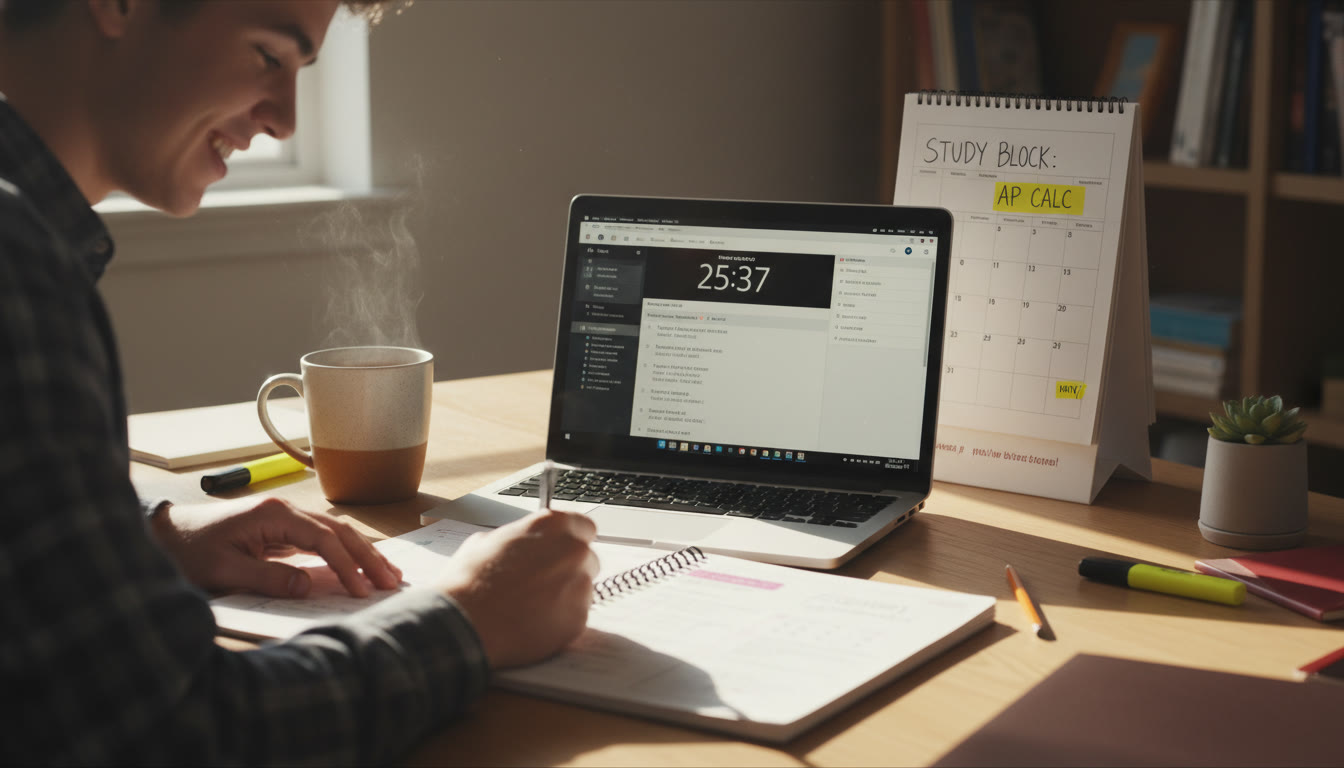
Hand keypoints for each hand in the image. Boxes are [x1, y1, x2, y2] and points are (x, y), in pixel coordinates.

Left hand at [150, 497, 402, 597]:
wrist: (164, 534)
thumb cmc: (188, 551)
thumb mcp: (222, 571)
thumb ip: (267, 578)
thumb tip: (308, 586)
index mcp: (273, 514)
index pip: (324, 539)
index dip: (346, 565)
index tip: (361, 590)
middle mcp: (285, 510)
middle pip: (339, 531)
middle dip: (367, 557)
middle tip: (392, 581)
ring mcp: (284, 518)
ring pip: (335, 533)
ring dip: (362, 553)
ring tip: (387, 574)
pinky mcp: (281, 530)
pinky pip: (322, 540)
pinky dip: (344, 553)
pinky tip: (358, 567)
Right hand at [439, 510, 598, 668]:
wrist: (464, 622)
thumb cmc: (469, 582)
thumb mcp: (486, 541)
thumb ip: (517, 538)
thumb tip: (521, 544)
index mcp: (553, 525)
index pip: (584, 526)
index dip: (572, 539)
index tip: (563, 549)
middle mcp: (573, 551)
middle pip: (586, 558)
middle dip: (569, 568)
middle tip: (542, 582)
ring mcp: (580, 585)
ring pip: (583, 588)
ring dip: (566, 594)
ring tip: (532, 605)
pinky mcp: (579, 618)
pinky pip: (577, 615)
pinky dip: (561, 619)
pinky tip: (534, 621)